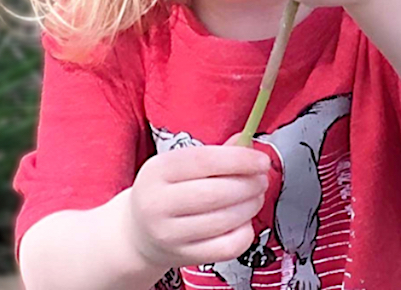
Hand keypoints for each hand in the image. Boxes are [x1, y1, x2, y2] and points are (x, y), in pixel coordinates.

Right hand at [125, 135, 269, 268]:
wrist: (138, 233)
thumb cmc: (166, 192)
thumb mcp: (179, 165)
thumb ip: (215, 153)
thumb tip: (248, 144)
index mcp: (157, 171)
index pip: (204, 161)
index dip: (240, 160)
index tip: (261, 161)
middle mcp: (158, 204)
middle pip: (216, 193)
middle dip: (249, 185)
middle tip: (261, 180)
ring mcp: (170, 234)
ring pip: (225, 220)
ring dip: (251, 206)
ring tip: (254, 197)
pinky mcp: (184, 257)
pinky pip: (228, 247)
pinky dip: (245, 232)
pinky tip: (243, 221)